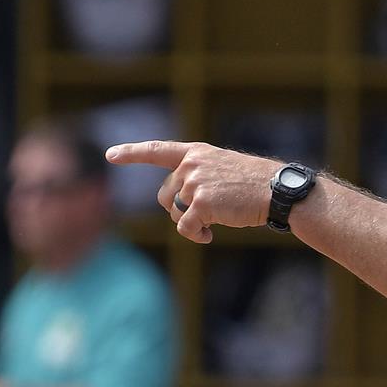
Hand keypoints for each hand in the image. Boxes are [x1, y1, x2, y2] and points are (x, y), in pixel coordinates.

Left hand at [105, 140, 281, 244]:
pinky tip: (209, 235)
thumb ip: (197, 176)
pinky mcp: (201, 203)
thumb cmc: (253, 184)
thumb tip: (175, 204)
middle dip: (179, 211)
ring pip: (174, 213)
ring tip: (213, 222)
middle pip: (165, 196)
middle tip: (204, 216)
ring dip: (190, 223)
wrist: (275, 190)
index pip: (157, 150)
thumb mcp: (222, 169)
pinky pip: (185, 228)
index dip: (132, 153)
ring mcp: (195, 182)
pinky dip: (195, 235)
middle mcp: (191, 164)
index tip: (110, 155)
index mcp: (195, 153)